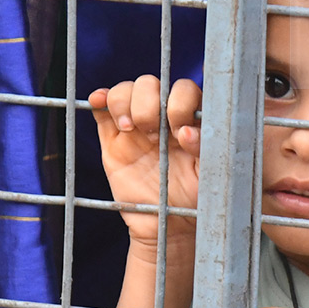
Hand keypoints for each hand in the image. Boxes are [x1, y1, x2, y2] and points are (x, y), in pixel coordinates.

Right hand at [88, 76, 201, 244]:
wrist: (167, 223)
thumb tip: (188, 131)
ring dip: (125, 102)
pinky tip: (98, 101)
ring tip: (130, 129)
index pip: (183, 89)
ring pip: (125, 91)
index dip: (180, 104)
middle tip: (153, 134)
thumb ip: (205, 148)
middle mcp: (163, 115)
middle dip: (149, 104)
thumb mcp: (210, 173)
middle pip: (150, 84)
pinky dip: (99, 100)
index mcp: (190, 118)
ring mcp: (136, 125)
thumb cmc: (197, 196)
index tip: (180, 133)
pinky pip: (101, 111)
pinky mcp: (113, 139)